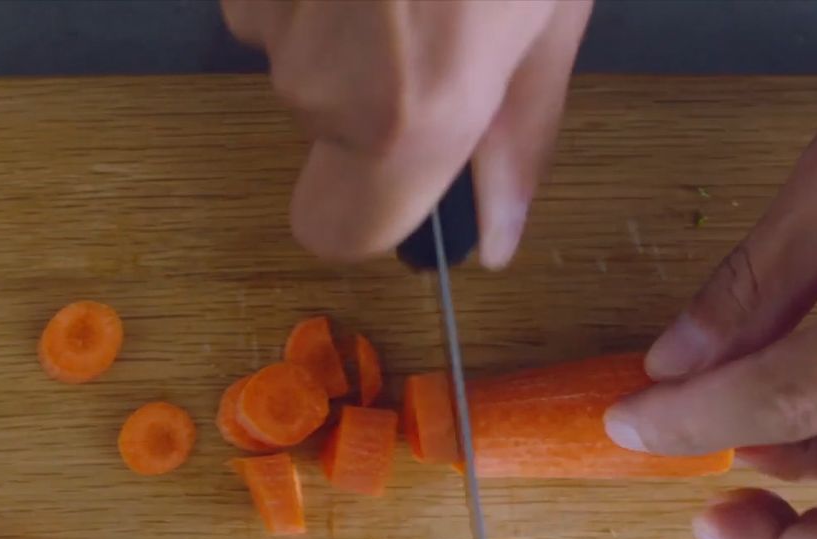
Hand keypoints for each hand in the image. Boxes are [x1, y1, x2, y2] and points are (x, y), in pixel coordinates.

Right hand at [221, 0, 591, 264]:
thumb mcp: (553, 7)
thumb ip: (520, 128)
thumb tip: (496, 236)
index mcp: (408, 113)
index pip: (340, 234)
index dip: (373, 210)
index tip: (416, 164)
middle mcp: (316, 80)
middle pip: (325, 131)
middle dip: (376, 88)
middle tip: (442, 11)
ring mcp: (263, 12)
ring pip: (297, 54)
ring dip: (347, 22)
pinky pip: (274, 0)